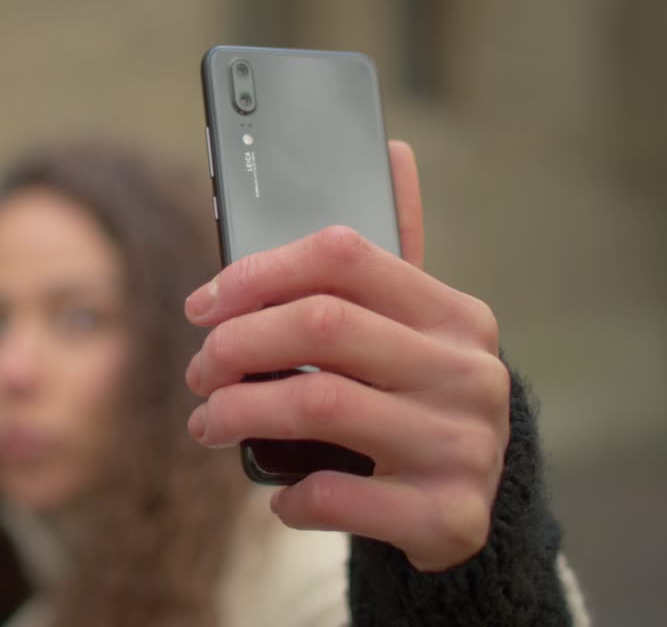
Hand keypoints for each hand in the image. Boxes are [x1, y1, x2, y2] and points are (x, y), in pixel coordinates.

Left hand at [183, 141, 509, 572]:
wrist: (467, 510)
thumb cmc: (411, 401)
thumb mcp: (406, 332)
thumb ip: (383, 259)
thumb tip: (393, 150)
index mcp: (454, 314)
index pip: (343, 256)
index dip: (256, 273)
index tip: (203, 305)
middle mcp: (468, 372)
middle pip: (320, 325)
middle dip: (236, 345)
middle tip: (198, 371)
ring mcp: (464, 445)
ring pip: (320, 404)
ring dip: (240, 414)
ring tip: (208, 424)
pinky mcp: (449, 515)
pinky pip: (340, 493)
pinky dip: (292, 493)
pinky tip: (280, 492)